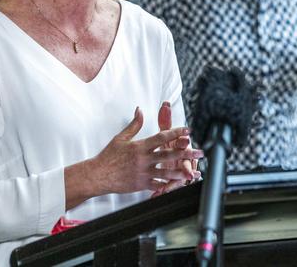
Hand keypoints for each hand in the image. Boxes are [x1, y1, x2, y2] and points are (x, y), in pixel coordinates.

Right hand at [88, 107, 202, 195]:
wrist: (99, 174)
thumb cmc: (109, 156)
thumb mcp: (121, 137)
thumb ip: (134, 124)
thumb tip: (140, 111)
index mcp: (140, 146)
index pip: (161, 137)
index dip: (176, 133)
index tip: (186, 131)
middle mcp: (143, 159)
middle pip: (168, 154)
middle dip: (185, 152)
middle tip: (198, 151)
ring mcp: (143, 172)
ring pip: (166, 171)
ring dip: (181, 171)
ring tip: (193, 171)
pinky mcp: (141, 184)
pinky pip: (158, 185)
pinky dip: (168, 186)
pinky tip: (177, 185)